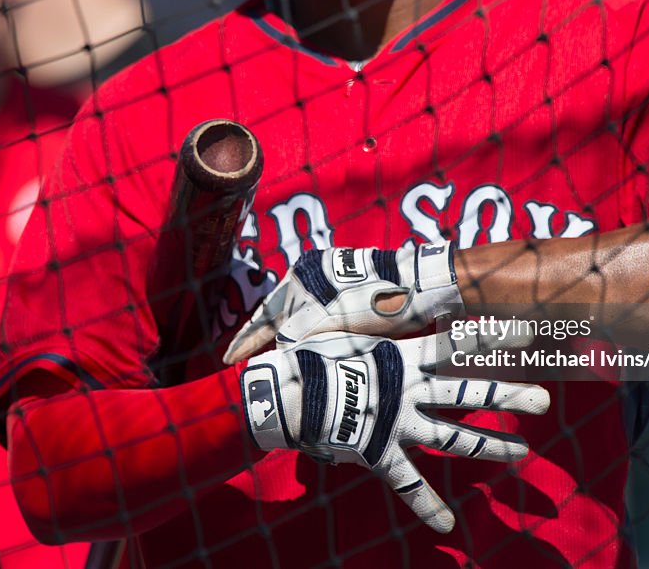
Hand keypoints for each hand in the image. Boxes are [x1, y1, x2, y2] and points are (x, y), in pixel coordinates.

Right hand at [224, 242, 461, 363]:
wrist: (421, 291)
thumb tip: (277, 356)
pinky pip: (320, 329)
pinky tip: (307, 363)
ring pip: (299, 327)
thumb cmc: (374, 302)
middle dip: (261, 343)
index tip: (227, 361)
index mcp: (301, 278)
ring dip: (287, 347)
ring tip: (272, 370)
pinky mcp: (352, 305)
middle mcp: (312, 281)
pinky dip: (310, 345)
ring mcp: (332, 292)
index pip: (263, 317)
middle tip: (241, 365)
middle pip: (278, 319)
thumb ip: (294, 336)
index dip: (245, 342)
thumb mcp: (326, 322)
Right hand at [239, 329, 549, 532]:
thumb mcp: (345, 330)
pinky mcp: (381, 453)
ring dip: (491, 447)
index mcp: (403, 358)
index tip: (529, 331)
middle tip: (546, 400)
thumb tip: (385, 296)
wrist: (284, 393)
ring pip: (455, 439)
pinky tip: (449, 525)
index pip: (457, 345)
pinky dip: (428, 506)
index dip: (493, 338)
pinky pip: (409, 484)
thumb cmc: (310, 355)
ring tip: (525, 454)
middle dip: (509, 396)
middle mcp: (409, 390)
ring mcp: (399, 424)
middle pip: (469, 394)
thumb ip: (373, 323)